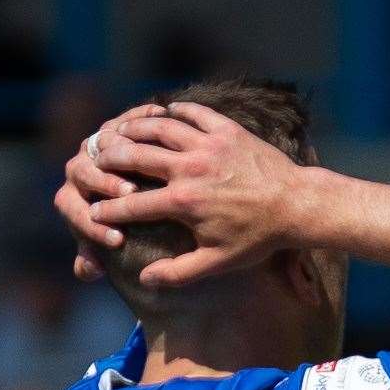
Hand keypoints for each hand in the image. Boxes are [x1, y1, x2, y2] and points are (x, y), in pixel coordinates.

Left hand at [54, 103, 164, 280]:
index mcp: (70, 199)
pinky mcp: (115, 128)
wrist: (135, 198)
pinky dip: (139, 118)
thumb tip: (87, 271)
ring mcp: (95, 146)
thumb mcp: (106, 248)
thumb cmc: (122, 230)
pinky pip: (124, 121)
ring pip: (101, 143)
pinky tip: (159, 120)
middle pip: (83, 171)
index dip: (93, 227)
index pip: (73, 210)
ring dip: (121, 150)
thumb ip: (91, 262)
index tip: (118, 241)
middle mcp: (78, 170)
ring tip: (144, 160)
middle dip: (105, 182)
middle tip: (129, 193)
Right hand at [86, 102, 308, 287]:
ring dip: (135, 128)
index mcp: (183, 201)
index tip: (93, 212)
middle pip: (136, 156)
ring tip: (120, 131)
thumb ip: (178, 272)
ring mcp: (208, 145)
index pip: (132, 204)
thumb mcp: (218, 262)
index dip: (108, 210)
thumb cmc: (258, 237)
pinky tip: (163, 112)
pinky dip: (175, 110)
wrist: (297, 206)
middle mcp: (190, 168)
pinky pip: (194, 112)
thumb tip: (145, 279)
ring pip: (160, 127)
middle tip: (96, 159)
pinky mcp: (227, 130)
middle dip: (110, 159)